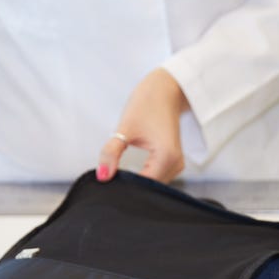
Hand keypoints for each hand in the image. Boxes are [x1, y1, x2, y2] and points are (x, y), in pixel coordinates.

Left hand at [97, 68, 189, 183]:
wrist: (165, 90)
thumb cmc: (147, 104)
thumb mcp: (124, 128)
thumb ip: (111, 153)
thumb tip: (102, 175)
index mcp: (166, 157)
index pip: (143, 186)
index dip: (125, 187)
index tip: (109, 183)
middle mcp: (176, 164)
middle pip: (149, 188)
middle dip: (130, 186)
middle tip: (111, 178)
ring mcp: (177, 164)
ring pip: (153, 185)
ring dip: (137, 182)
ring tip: (120, 173)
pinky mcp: (173, 162)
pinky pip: (157, 178)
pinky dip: (143, 176)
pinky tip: (131, 171)